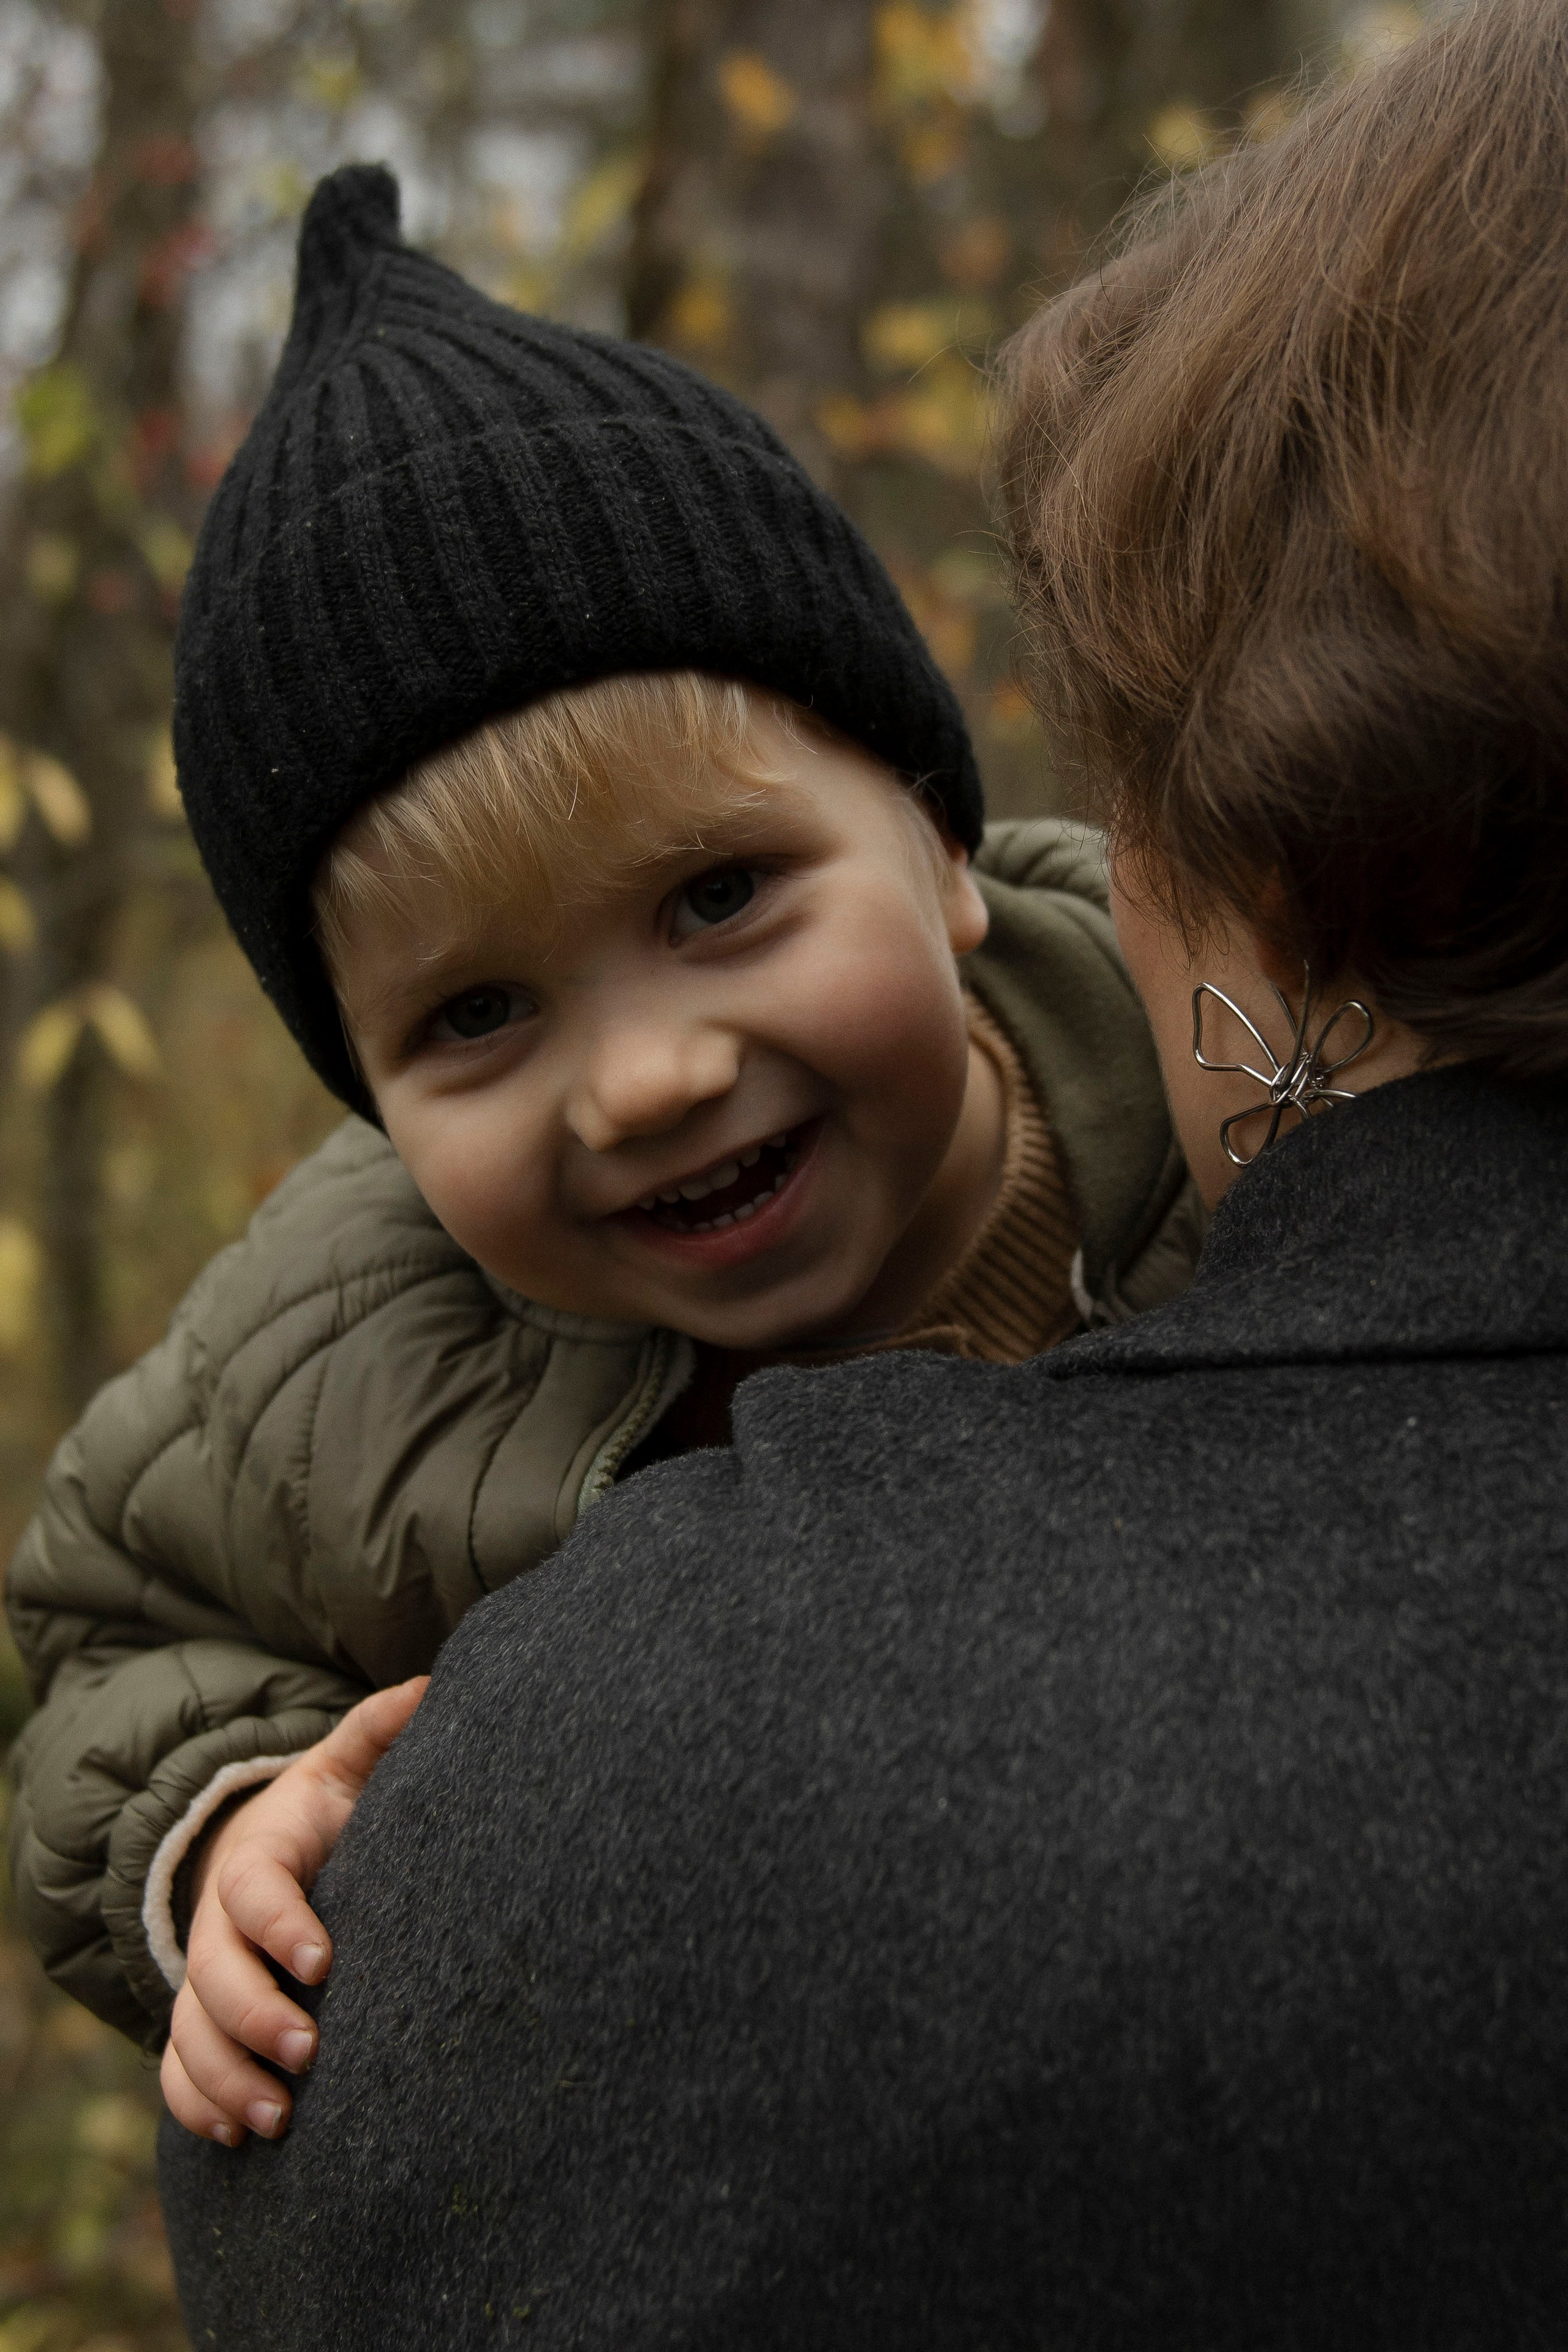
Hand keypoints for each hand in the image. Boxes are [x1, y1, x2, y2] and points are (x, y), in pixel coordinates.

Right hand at [159, 1676, 427, 2145]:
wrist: (264, 1849)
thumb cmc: (324, 1813)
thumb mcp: (346, 1766)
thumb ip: (378, 1730)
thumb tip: (428, 1686)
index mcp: (259, 1856)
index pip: (255, 1889)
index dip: (281, 1924)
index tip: (323, 1961)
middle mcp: (218, 1922)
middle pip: (213, 1974)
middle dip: (255, 2018)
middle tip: (308, 2054)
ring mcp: (203, 1975)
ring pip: (190, 2033)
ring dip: (227, 2078)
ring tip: (277, 2118)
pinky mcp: (199, 2021)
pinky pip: (177, 2072)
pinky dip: (198, 2105)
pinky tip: (237, 2136)